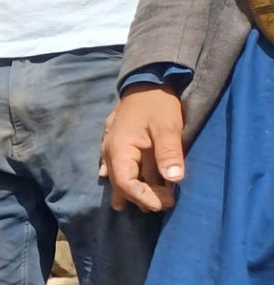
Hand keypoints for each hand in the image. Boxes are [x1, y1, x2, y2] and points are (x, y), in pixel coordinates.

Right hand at [102, 85, 185, 211]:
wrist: (146, 81)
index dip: (144, 197)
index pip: (126, 184)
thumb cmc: (157, 104)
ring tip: (144, 204)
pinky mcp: (115, 142)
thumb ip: (169, 153)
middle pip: (120, 184)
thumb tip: (174, 180)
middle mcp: (110, 152)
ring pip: (117, 176)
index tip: (167, 203)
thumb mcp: (167, 127)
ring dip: (131, 190)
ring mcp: (110, 147)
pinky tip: (115, 183)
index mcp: (120, 150)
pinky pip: (113, 166)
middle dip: (141, 197)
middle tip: (166, 203)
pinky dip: (120, 177)